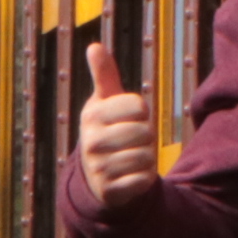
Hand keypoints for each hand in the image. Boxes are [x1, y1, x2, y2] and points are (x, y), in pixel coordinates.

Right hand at [77, 38, 159, 206]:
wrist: (96, 176)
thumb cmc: (108, 130)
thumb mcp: (104, 102)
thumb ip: (104, 75)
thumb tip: (94, 46)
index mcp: (92, 115)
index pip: (139, 106)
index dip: (142, 113)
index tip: (128, 118)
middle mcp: (91, 142)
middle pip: (145, 131)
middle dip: (146, 136)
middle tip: (132, 141)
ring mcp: (99, 168)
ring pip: (147, 156)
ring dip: (146, 158)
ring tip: (131, 158)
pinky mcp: (111, 191)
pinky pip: (145, 180)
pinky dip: (145, 178)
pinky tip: (131, 176)